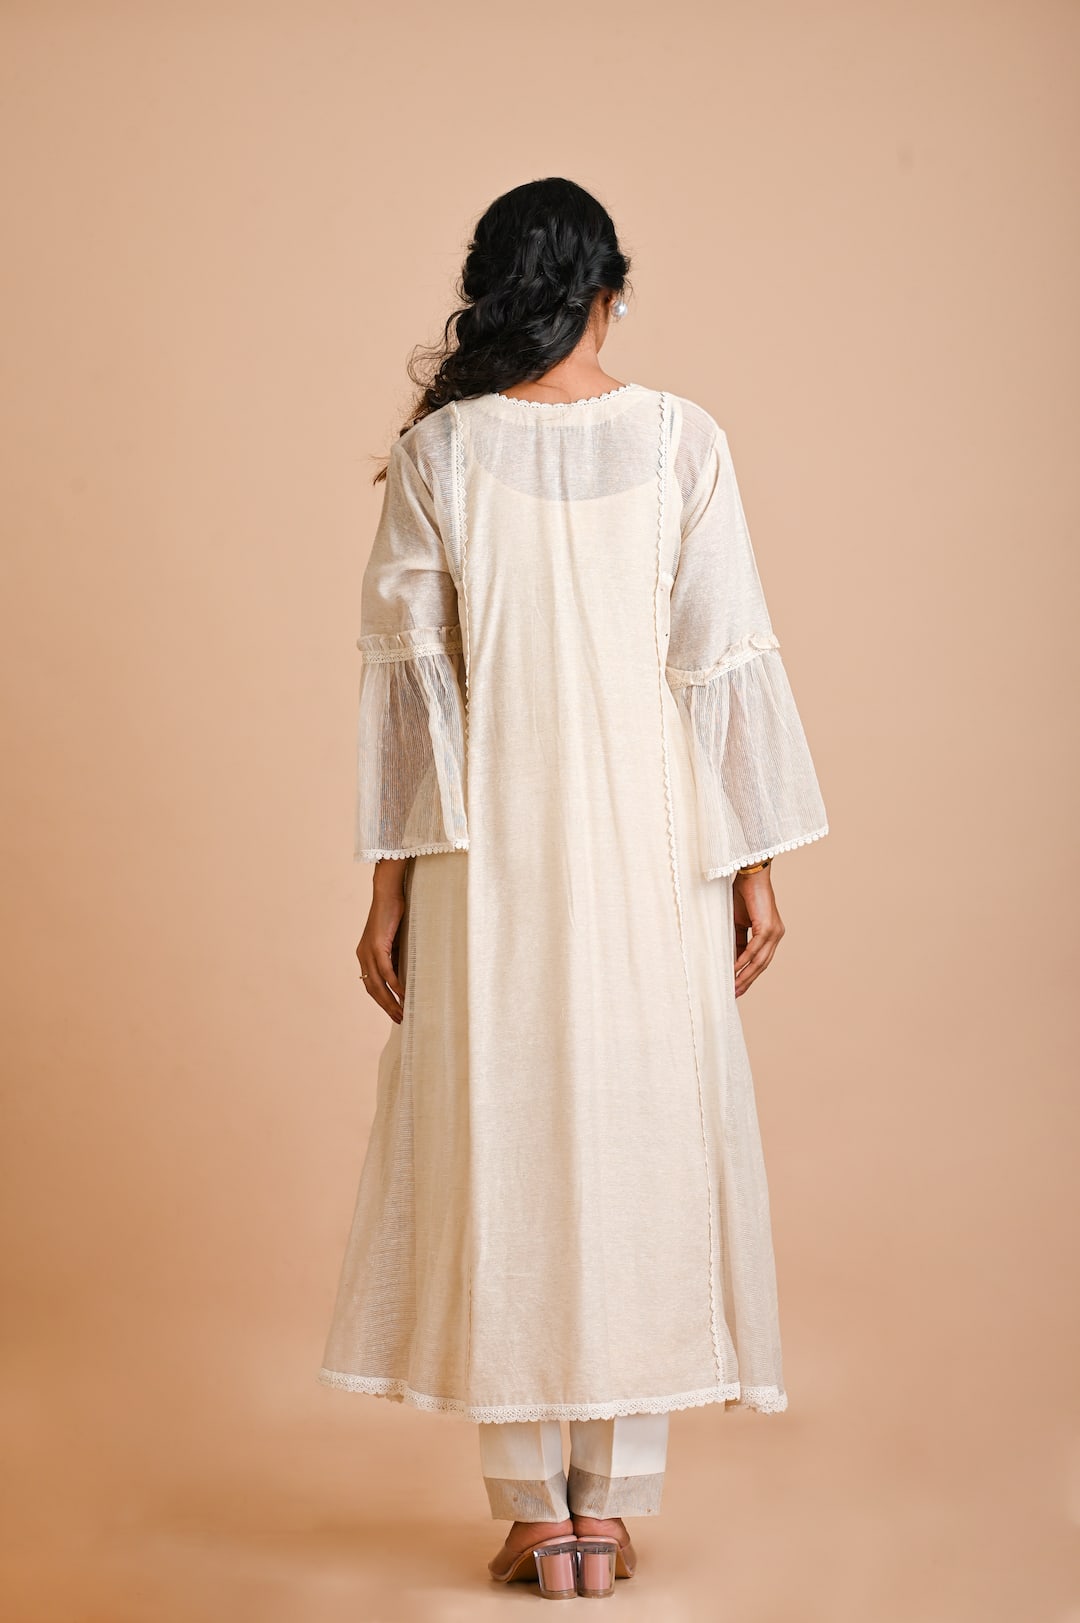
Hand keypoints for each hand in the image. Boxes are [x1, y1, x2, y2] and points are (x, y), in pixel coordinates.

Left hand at [357, 862, 406, 1022]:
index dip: (382, 1001)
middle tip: (400, 1019)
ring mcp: (368, 951)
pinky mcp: (377, 945)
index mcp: (365, 955)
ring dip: (390, 1001)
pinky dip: (394, 984)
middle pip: (372, 990)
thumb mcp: (395, 941)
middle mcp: (362, 956)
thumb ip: (396, 958)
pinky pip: (385, 971)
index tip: (394, 1012)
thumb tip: (405, 976)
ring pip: (377, 984)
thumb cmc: (394, 914)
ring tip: (402, 1012)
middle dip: (386, 1007)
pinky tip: (403, 994)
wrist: (388, 893)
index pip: (371, 985)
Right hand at [732, 867, 784, 996]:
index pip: (760, 960)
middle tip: (736, 993)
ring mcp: (774, 932)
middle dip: (748, 980)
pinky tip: (734, 969)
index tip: (738, 987)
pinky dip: (743, 960)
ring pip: (760, 960)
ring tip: (734, 986)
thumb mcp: (737, 923)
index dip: (748, 974)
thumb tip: (731, 960)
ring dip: (746, 975)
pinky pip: (754, 949)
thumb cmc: (742, 895)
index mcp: (770, 934)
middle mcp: (776, 935)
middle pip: (762, 965)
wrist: (749, 874)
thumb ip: (737, 941)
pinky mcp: (767, 927)